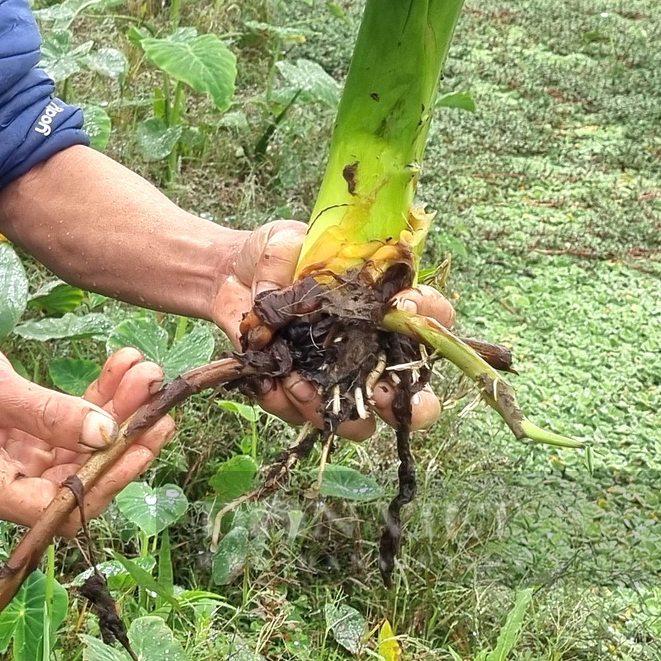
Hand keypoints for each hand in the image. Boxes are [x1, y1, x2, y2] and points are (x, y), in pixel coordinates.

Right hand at [0, 327, 172, 525]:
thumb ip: (48, 413)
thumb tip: (106, 433)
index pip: (60, 507)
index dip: (105, 481)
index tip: (142, 445)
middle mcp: (4, 487)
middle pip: (78, 479)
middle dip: (122, 441)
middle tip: (161, 408)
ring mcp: (15, 463)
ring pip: (80, 449)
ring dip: (115, 413)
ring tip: (147, 375)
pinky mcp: (22, 438)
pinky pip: (68, 427)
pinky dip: (94, 401)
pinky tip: (121, 370)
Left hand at [211, 219, 456, 440]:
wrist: (230, 277)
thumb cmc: (273, 255)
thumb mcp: (280, 239)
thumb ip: (284, 256)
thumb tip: (275, 296)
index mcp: (383, 304)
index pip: (430, 313)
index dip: (428, 315)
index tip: (402, 309)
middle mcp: (373, 348)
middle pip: (415, 389)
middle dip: (415, 405)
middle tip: (385, 395)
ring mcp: (341, 377)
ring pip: (363, 420)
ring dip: (340, 413)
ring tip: (300, 384)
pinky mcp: (304, 394)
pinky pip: (308, 415)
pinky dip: (290, 405)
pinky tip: (272, 382)